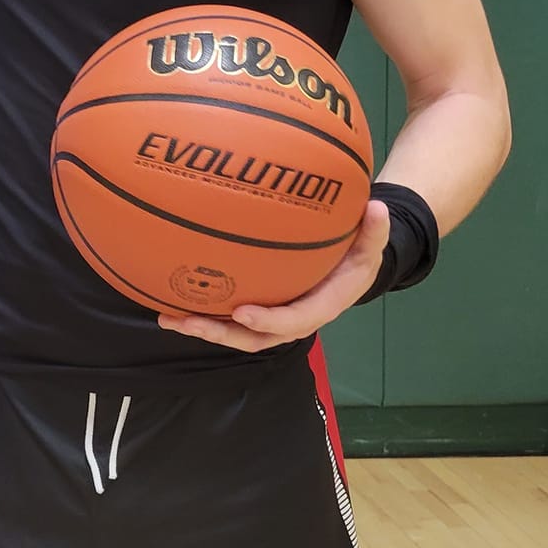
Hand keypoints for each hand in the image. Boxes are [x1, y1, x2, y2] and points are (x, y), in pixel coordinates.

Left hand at [156, 201, 390, 352]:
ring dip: (202, 327)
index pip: (293, 322)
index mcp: (320, 308)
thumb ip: (374, 231)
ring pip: (235, 332)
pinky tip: (169, 298)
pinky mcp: (256, 309)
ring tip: (169, 318)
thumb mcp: (371, 243)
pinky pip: (227, 316)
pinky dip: (202, 311)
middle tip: (191, 322)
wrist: (347, 269)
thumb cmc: (357, 256)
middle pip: (254, 338)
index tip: (242, 312)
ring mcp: (271, 318)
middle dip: (221, 333)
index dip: (267, 321)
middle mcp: (292, 320)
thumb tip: (378, 208)